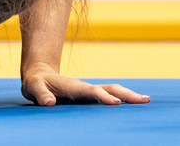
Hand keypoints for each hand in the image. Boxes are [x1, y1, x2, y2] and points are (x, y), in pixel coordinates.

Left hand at [21, 62, 149, 106]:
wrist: (40, 74)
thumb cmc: (36, 83)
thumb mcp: (34, 87)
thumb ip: (41, 94)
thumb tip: (49, 103)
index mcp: (73, 86)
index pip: (91, 91)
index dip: (102, 96)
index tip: (116, 103)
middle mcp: (85, 87)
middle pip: (109, 88)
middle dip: (126, 94)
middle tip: (144, 100)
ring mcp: (89, 91)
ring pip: (112, 90)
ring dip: (129, 95)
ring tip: (146, 100)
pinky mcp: (90, 96)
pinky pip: (109, 96)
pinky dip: (123, 99)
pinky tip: (135, 104)